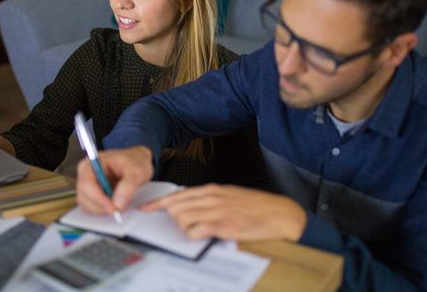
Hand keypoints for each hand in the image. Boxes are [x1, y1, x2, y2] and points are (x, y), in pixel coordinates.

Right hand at [76, 146, 153, 215]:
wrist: (138, 163)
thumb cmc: (135, 162)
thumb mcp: (137, 171)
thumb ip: (128, 186)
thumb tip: (118, 204)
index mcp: (92, 163)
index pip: (87, 184)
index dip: (98, 199)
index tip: (113, 208)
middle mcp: (86, 174)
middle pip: (84, 196)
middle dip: (101, 206)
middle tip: (119, 211)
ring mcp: (88, 185)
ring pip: (87, 205)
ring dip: (102, 210)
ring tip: (119, 207)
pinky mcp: (92, 195)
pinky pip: (92, 208)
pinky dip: (103, 211)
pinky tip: (115, 206)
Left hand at [142, 184, 306, 241]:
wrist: (280, 214)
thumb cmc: (257, 207)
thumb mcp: (230, 196)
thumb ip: (210, 200)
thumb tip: (191, 205)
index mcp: (212, 190)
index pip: (177, 194)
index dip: (159, 202)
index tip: (146, 208)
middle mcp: (212, 197)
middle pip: (176, 206)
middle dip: (169, 218)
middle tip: (170, 226)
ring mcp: (217, 210)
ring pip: (183, 218)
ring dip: (183, 228)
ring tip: (196, 232)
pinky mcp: (224, 225)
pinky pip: (196, 230)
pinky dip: (194, 236)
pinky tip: (202, 237)